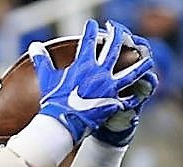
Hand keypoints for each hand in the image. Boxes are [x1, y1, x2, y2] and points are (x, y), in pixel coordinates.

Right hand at [29, 19, 154, 143]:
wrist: (61, 125)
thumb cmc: (53, 103)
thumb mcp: (47, 79)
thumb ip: (42, 61)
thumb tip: (34, 46)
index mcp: (83, 64)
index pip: (89, 40)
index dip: (91, 29)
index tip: (93, 25)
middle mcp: (100, 72)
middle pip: (114, 47)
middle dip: (118, 34)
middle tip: (118, 29)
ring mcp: (109, 87)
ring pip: (131, 72)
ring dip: (141, 65)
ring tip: (148, 60)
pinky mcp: (113, 103)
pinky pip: (128, 99)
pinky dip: (134, 98)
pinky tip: (139, 95)